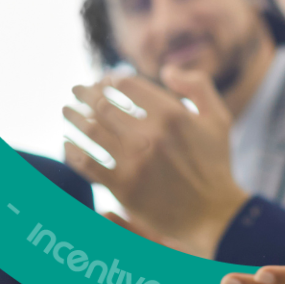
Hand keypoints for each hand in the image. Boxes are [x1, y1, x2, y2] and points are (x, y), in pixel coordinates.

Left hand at [64, 68, 249, 255]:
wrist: (213, 214)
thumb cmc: (215, 164)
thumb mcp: (218, 118)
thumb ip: (198, 86)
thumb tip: (166, 70)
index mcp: (173, 114)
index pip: (126, 84)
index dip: (110, 79)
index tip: (103, 81)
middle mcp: (151, 135)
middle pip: (103, 104)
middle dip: (84, 93)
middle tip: (75, 90)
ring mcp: (134, 162)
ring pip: (90, 130)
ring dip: (73, 116)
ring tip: (66, 110)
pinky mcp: (123, 187)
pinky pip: (86, 163)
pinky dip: (72, 150)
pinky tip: (67, 144)